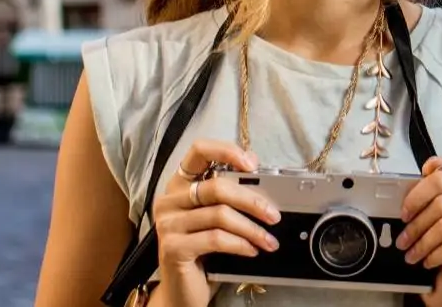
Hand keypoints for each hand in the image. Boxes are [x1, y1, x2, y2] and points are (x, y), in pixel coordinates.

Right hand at [151, 140, 280, 305]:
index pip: (199, 151)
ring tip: (269, 240)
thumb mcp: (217, 218)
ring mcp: (167, 224)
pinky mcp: (172, 247)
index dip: (227, 151)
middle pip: (216, 187)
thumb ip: (230, 193)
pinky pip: (216, 238)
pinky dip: (240, 244)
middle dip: (252, 200)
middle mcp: (169, 200)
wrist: (183, 290)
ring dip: (252, 229)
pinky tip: (252, 250)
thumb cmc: (204, 250)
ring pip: (220, 215)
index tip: (252, 164)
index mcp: (180, 185)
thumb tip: (254, 162)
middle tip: (274, 215)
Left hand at [397, 157, 441, 306]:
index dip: (419, 193)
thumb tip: (432, 163)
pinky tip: (428, 262)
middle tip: (404, 238)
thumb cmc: (441, 246)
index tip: (405, 210)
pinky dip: (432, 256)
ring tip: (412, 253)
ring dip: (421, 243)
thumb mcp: (433, 214)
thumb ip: (433, 186)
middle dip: (416, 223)